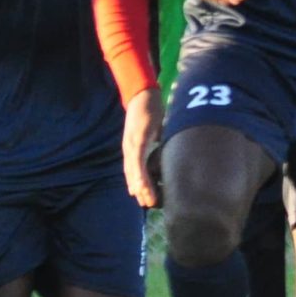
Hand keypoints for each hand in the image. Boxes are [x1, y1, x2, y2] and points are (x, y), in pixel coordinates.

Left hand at [122, 90, 164, 207]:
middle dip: (140, 190)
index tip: (144, 198)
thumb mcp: (153, 129)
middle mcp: (129, 147)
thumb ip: (156, 140)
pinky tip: (141, 185)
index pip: (133, 169)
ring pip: (134, 170)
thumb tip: (166, 149)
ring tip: (147, 200)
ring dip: (140, 186)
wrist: (143, 92)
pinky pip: (137, 160)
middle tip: (148, 204)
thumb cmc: (150, 109)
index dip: (138, 184)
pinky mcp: (137, 138)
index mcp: (133, 145)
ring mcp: (132, 143)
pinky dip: (139, 174)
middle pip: (132, 173)